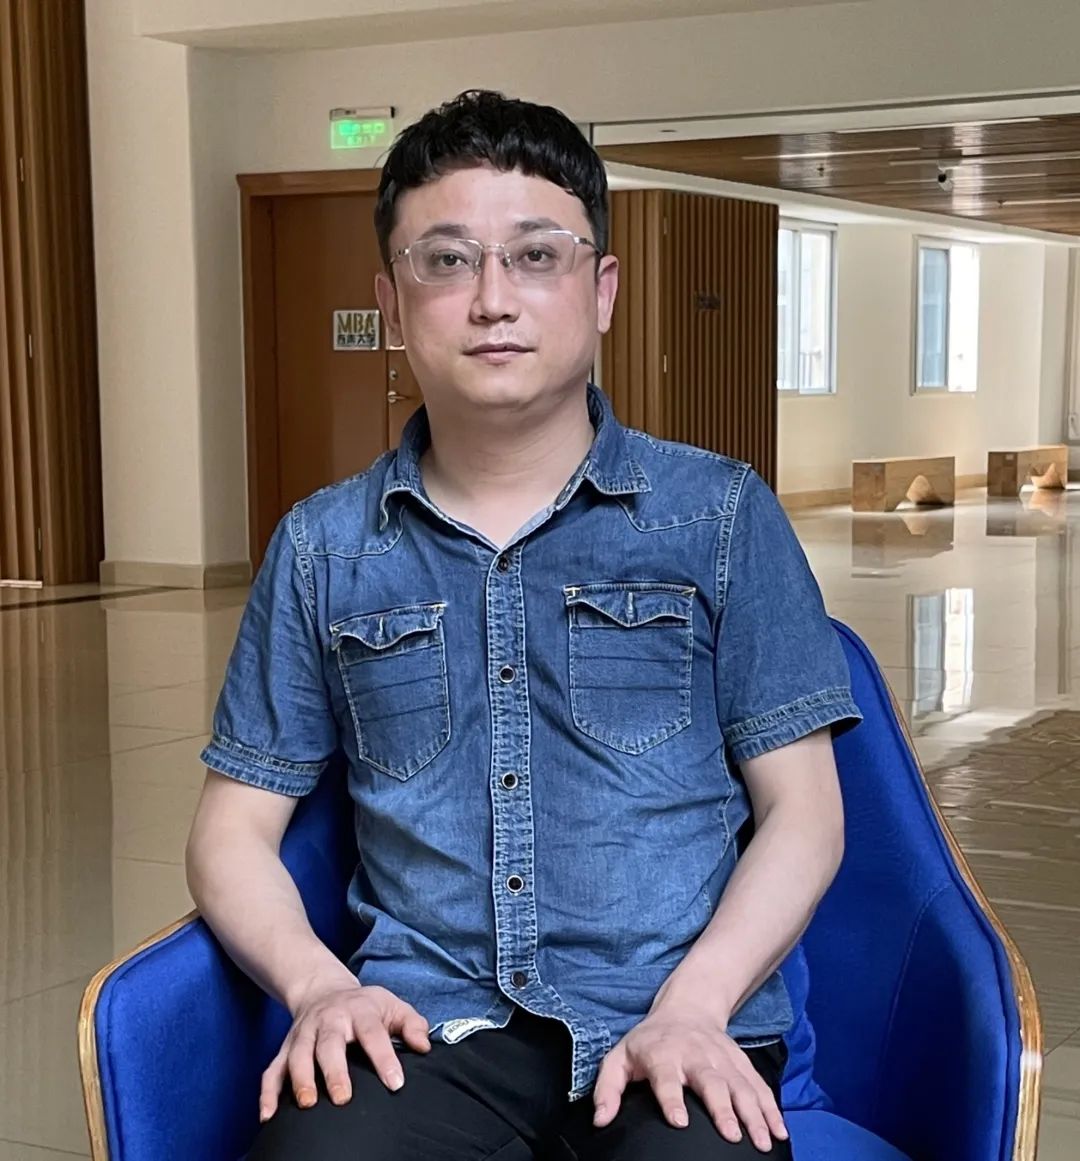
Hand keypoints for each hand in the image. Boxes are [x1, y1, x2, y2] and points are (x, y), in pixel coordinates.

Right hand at [259, 980, 430, 1121]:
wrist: (322, 990)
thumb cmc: (364, 1006)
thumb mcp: (392, 1006)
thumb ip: (412, 1024)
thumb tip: (424, 1046)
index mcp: (359, 1010)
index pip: (372, 1033)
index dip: (384, 1057)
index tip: (395, 1083)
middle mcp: (329, 1021)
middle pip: (329, 1043)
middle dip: (334, 1070)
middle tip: (343, 1098)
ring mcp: (303, 1035)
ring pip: (297, 1055)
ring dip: (300, 1079)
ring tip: (308, 1104)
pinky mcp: (284, 1049)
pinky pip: (271, 1070)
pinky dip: (267, 1092)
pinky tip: (268, 1116)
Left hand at [591, 1007, 788, 1151]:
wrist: (687, 1007)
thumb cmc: (649, 1041)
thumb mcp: (620, 1057)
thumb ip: (608, 1088)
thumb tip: (601, 1120)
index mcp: (662, 1055)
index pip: (666, 1077)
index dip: (671, 1098)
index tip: (680, 1121)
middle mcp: (695, 1055)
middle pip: (710, 1081)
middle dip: (722, 1107)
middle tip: (732, 1134)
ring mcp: (722, 1058)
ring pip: (740, 1085)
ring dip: (753, 1112)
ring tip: (762, 1140)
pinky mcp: (741, 1062)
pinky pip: (759, 1085)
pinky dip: (772, 1107)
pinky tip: (780, 1131)